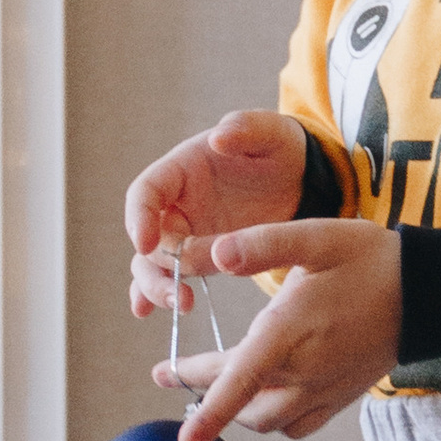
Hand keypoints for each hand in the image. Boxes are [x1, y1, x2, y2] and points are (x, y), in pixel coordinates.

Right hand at [125, 110, 306, 316]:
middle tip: (176, 291)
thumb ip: (247, 128)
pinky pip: (168, 275)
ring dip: (156, 285)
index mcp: (183, 168)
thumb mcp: (273, 133)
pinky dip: (155, 294)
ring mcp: (184, 230)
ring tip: (181, 305)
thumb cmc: (281, 150)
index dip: (139, 216)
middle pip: (146, 236)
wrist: (300, 179)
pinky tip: (146, 312)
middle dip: (154, 265)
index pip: (146, 191)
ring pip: (152, 262)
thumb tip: (219, 137)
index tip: (145, 242)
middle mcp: (175, 201)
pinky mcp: (198, 253)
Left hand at [160, 220, 402, 440]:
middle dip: (202, 396)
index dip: (208, 415)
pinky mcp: (340, 398)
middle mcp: (305, 371)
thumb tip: (211, 255)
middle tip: (170, 373)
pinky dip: (272, 418)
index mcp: (290, 332)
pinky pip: (296, 425)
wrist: (430, 293)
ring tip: (213, 383)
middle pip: (241, 404)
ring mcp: (324, 390)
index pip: (238, 383)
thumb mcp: (317, 237)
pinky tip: (264, 395)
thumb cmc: (371, 260)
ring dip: (236, 409)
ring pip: (266, 421)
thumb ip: (261, 244)